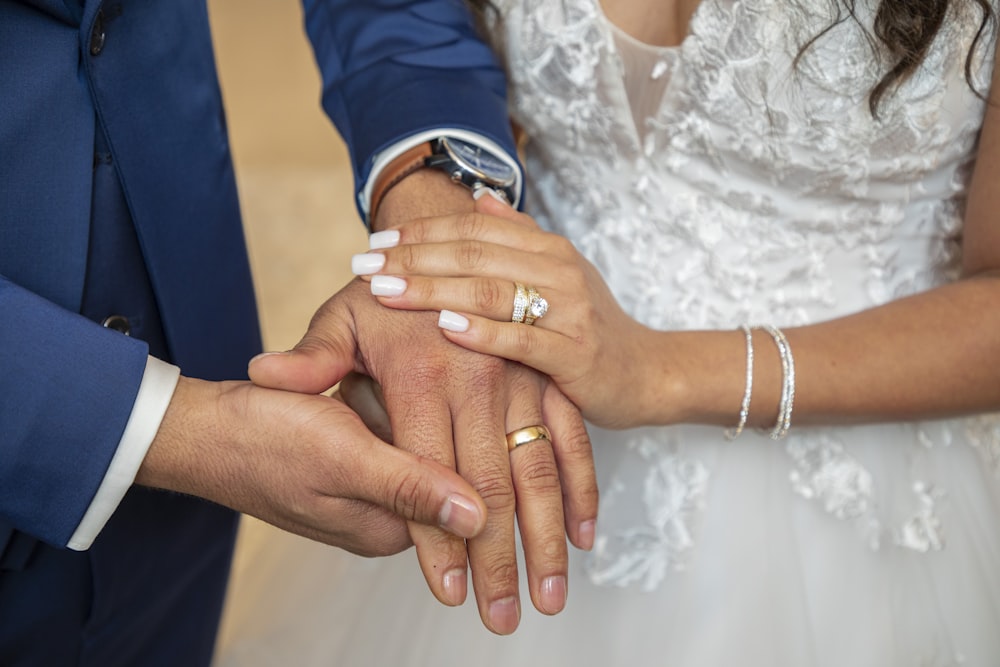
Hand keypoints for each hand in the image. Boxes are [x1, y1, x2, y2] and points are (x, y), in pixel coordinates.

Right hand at [136, 378, 486, 556]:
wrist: (205, 428)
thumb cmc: (265, 438)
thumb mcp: (345, 459)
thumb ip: (412, 489)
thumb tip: (480, 520)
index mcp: (392, 528)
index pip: (461, 489)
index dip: (447, 435)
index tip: (406, 409)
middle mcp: (386, 518)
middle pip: (441, 460)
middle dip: (412, 419)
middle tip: (359, 401)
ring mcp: (370, 492)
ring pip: (417, 438)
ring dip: (392, 407)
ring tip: (348, 395)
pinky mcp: (355, 465)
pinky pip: (388, 429)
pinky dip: (373, 404)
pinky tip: (346, 391)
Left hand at [250, 171, 597, 633]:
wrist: (454, 237)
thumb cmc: (390, 287)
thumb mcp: (341, 315)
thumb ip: (312, 358)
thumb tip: (266, 379)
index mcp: (423, 373)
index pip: (426, 477)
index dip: (439, 542)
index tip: (448, 596)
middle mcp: (479, 379)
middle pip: (489, 488)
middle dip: (499, 561)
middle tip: (506, 619)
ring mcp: (522, 378)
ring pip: (538, 471)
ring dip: (547, 539)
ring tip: (552, 596)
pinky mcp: (552, 374)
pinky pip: (572, 439)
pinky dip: (582, 489)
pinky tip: (585, 536)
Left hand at [355, 192, 658, 428]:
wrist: (648, 373)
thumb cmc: (592, 326)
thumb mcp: (560, 273)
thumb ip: (519, 235)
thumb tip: (479, 198)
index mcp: (548, 249)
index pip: (474, 229)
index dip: (422, 233)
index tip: (375, 243)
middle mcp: (559, 271)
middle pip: (474, 254)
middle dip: (413, 258)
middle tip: (363, 265)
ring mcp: (569, 311)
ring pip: (491, 291)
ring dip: (433, 289)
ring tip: (385, 292)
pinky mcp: (575, 355)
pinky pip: (521, 341)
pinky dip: (481, 332)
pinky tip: (443, 328)